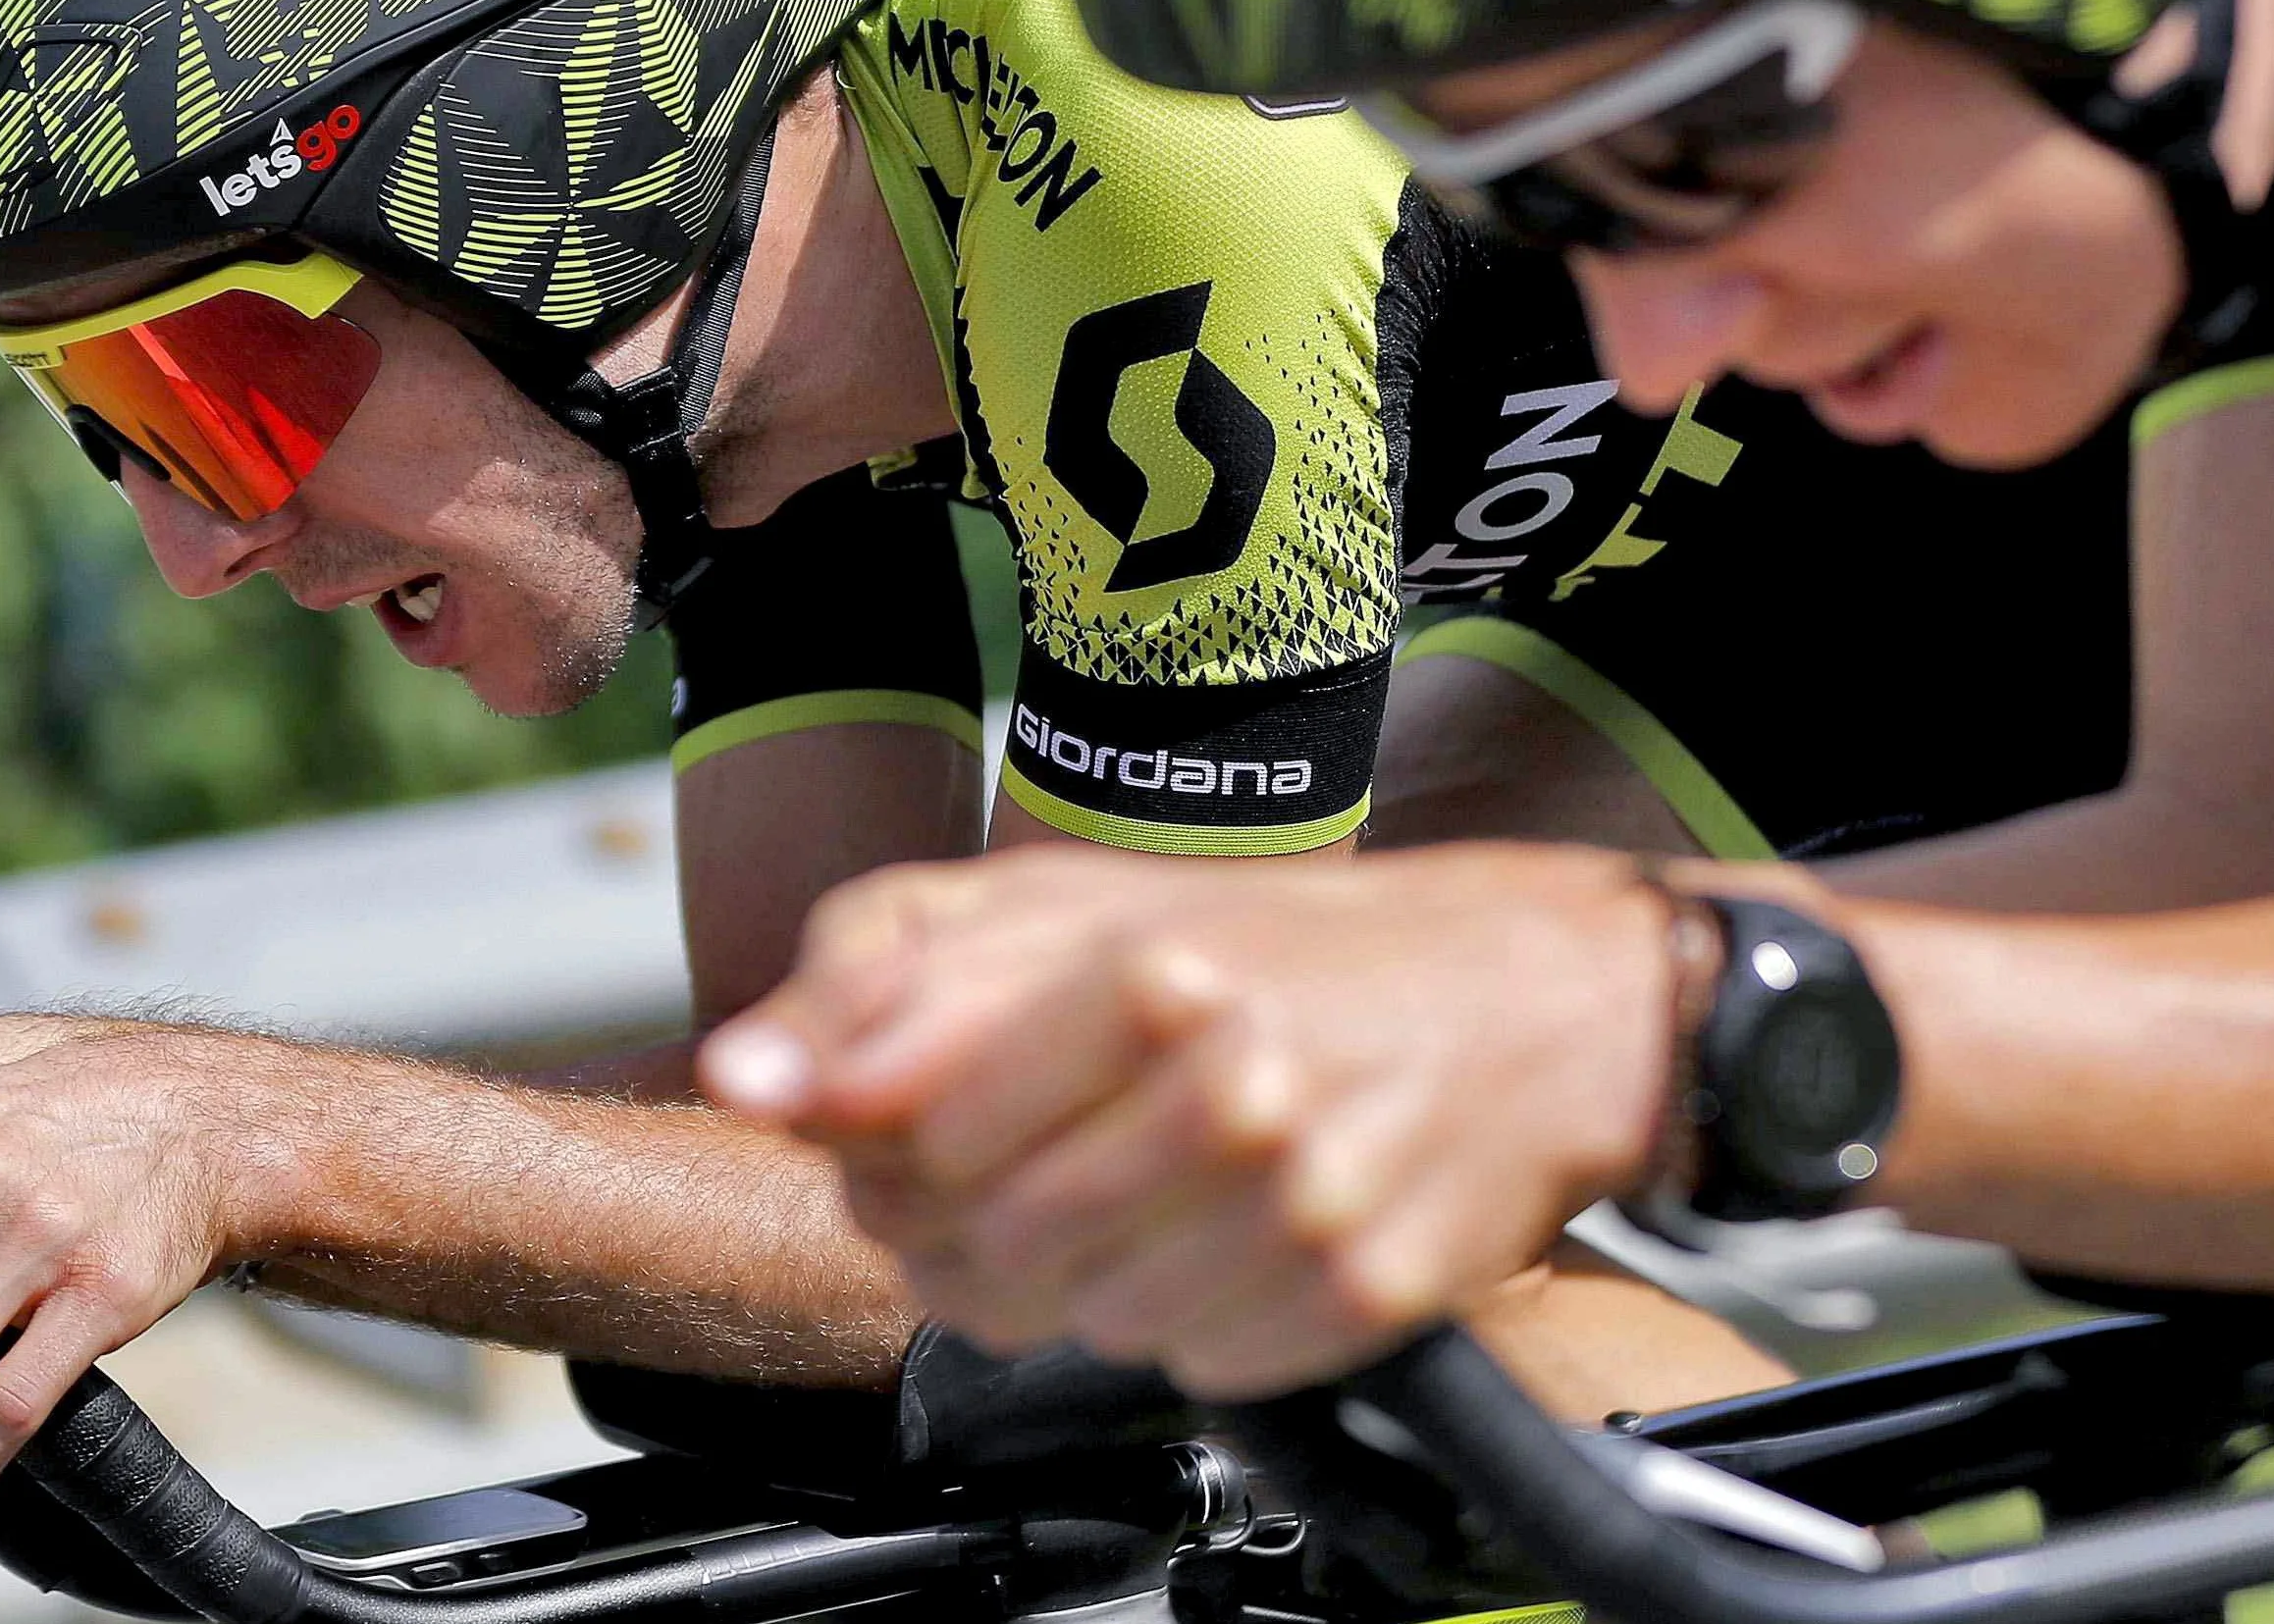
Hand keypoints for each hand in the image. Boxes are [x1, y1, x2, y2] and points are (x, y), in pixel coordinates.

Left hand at [703, 842, 1701, 1397]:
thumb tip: (745, 1077)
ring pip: (1077, 1323)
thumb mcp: (1063, 909)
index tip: (904, 1132)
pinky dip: (1182, 1316)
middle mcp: (1229, 1088)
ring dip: (1074, 1278)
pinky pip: (1190, 1364)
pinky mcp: (1360, 1298)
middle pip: (982, 1245)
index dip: (880, 1151)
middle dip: (966, 1225)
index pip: (909, 1134)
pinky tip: (1217, 1235)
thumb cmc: (1277, 945)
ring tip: (1133, 1190)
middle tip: (1016, 1171)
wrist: (1527, 999)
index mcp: (1146, 975)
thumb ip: (882, 982)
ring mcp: (1302, 1205)